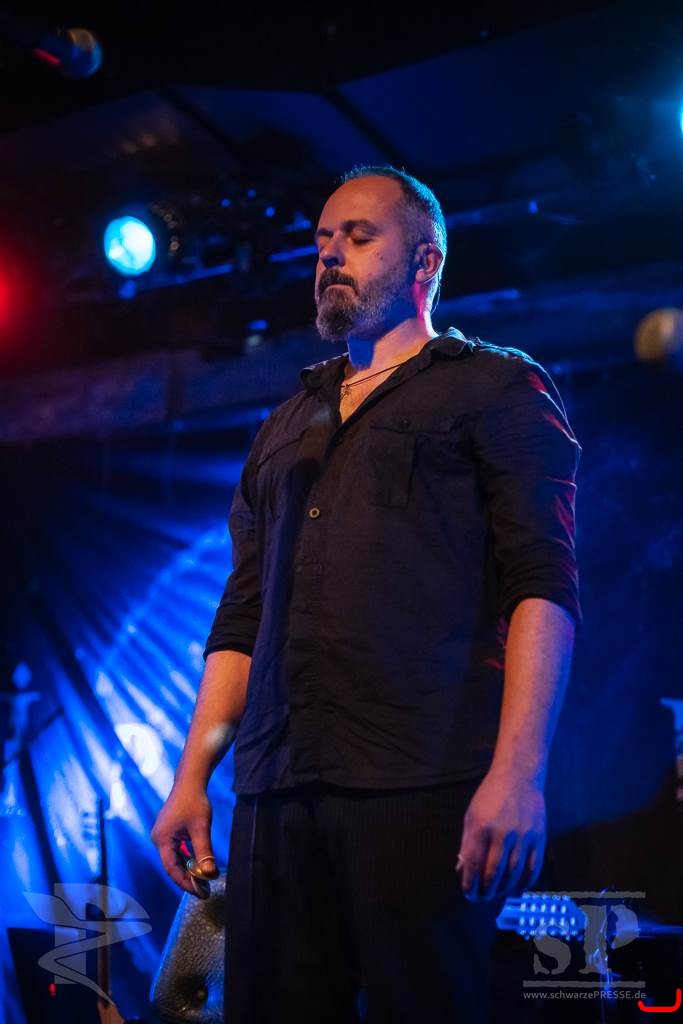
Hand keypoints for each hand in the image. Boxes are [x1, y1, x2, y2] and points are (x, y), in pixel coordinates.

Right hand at [150, 783, 218, 896]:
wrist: (190, 782)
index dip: (185, 883)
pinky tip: (197, 865)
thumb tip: (210, 874)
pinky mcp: (167, 831)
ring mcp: (162, 835)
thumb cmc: (195, 802)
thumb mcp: (201, 828)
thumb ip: (204, 852)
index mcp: (162, 839)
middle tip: (203, 890)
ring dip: (187, 869)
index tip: (199, 893)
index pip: (172, 868)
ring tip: (202, 881)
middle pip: (172, 865)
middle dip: (187, 878)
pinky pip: (175, 850)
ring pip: (174, 858)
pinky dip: (186, 858)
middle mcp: (158, 838)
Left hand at [456, 770, 545, 902]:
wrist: (518, 776)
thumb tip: (463, 870)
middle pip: (494, 873)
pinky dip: (525, 882)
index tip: (468, 895)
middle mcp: (502, 834)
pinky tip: (517, 888)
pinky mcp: (538, 838)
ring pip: (513, 873)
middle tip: (482, 898)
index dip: (470, 884)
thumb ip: (467, 842)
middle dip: (486, 891)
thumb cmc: (490, 795)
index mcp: (481, 827)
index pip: (473, 864)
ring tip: (497, 894)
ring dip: (504, 889)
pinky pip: (533, 867)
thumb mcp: (471, 814)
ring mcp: (523, 836)